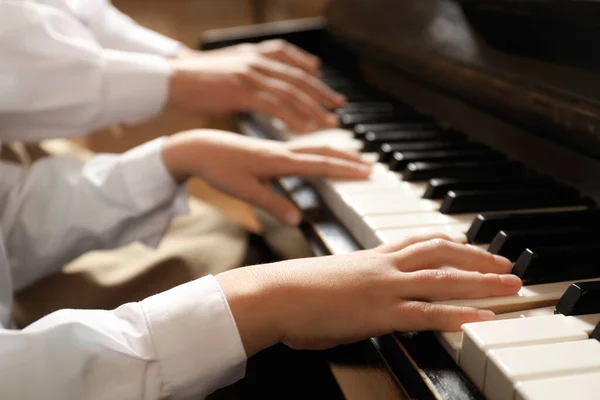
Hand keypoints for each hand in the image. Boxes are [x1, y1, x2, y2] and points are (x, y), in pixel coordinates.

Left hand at [161, 129, 370, 224]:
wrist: (199, 147)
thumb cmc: (219, 169)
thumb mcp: (245, 191)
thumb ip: (272, 204)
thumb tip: (298, 220)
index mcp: (279, 161)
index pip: (320, 164)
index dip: (345, 169)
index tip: (367, 172)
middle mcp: (283, 151)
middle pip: (324, 152)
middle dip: (349, 159)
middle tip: (371, 165)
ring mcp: (277, 148)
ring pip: (315, 148)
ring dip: (337, 152)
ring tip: (355, 157)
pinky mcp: (271, 149)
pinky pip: (304, 148)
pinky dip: (321, 150)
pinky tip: (322, 154)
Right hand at [168, 40, 344, 132]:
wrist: (170, 79)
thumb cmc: (195, 80)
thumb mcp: (227, 70)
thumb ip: (248, 74)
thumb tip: (262, 88)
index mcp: (253, 54)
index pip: (290, 60)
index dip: (311, 72)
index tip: (325, 85)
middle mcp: (255, 62)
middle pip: (298, 78)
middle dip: (321, 92)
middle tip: (339, 106)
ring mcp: (249, 75)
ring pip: (290, 92)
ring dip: (313, 108)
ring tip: (329, 123)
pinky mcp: (241, 91)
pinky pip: (274, 105)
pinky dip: (292, 117)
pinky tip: (304, 128)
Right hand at [216, 234, 521, 355]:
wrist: (276, 293)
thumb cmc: (295, 288)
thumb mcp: (331, 278)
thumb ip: (354, 283)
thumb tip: (360, 294)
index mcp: (371, 256)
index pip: (419, 242)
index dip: (450, 242)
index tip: (471, 244)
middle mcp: (383, 266)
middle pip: (441, 254)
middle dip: (478, 258)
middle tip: (506, 263)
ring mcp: (384, 288)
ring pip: (443, 280)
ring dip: (481, 283)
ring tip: (509, 287)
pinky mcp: (380, 313)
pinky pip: (426, 312)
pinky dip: (456, 314)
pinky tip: (480, 317)